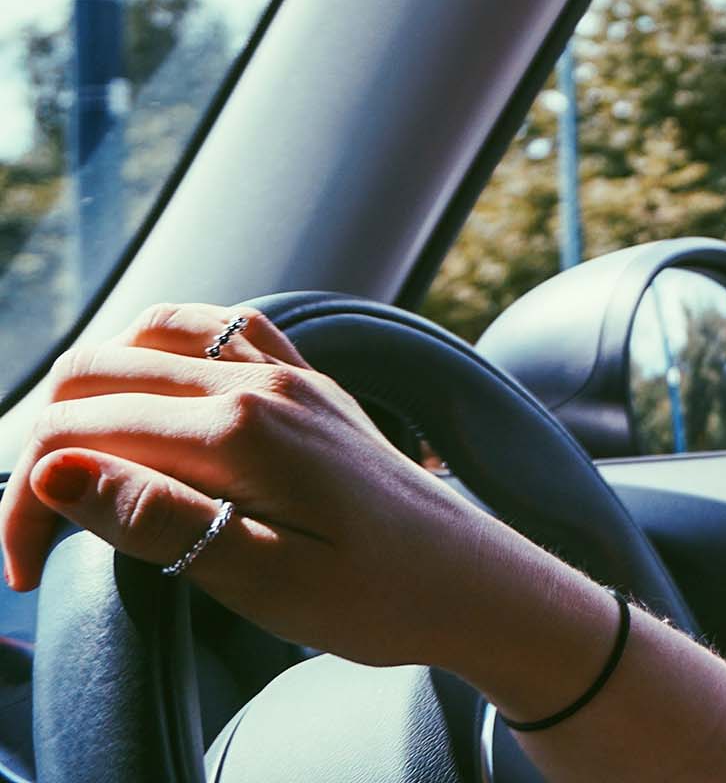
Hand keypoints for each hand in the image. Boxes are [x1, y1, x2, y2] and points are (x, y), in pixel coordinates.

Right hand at [0, 303, 544, 670]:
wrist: (478, 586)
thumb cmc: (380, 599)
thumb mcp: (263, 580)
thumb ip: (158, 520)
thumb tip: (56, 471)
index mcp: (240, 430)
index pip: (79, 437)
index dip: (24, 505)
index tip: (26, 579)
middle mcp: (262, 380)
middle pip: (99, 374)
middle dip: (43, 448)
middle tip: (38, 537)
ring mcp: (291, 372)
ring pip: (149, 334)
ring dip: (94, 388)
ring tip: (78, 469)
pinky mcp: (311, 384)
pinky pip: (220, 329)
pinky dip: (160, 350)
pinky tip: (151, 400)